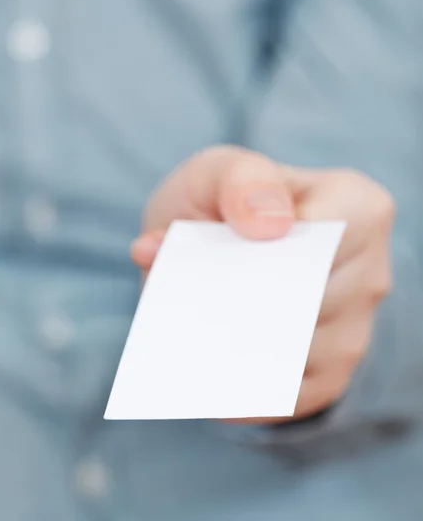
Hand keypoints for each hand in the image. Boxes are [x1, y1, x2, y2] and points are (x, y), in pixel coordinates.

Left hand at [131, 146, 394, 422]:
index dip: (273, 259)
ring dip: (247, 353)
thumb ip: (240, 179)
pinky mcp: (334, 371)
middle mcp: (370, 269)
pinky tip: (215, 378)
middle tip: (199, 310)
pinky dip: (250, 393)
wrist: (221, 239)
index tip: (225, 264)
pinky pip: (297, 397)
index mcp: (356, 206)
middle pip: (312, 304)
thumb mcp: (218, 170)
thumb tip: (267, 224)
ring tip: (198, 340)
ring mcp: (356, 326)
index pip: (327, 241)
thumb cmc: (221, 205)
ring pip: (301, 354)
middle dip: (252, 309)